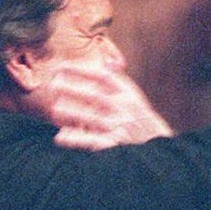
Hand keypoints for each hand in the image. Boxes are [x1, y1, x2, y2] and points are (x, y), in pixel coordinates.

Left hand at [45, 66, 174, 150]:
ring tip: (55, 109)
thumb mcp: (135, 97)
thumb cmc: (140, 120)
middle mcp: (124, 109)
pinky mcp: (115, 144)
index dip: (82, 71)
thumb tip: (108, 62)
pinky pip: (92, 141)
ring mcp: (119, 126)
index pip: (103, 78)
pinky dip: (76, 139)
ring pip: (92, 118)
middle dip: (72, 89)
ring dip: (72, 113)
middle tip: (53, 84)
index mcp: (128, 95)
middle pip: (95, 96)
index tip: (63, 67)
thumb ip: (119, 81)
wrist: (157, 147)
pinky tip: (61, 136)